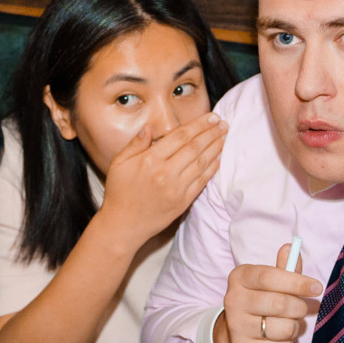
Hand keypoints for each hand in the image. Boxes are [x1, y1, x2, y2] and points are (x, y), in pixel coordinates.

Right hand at [99, 113, 227, 247]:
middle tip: (223, 123)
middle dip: (211, 133)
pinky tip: (219, 158)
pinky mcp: (183, 202)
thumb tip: (149, 127)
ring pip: (201, 163)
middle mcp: (165, 173)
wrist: (123, 225)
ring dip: (216, 148)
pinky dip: (212, 168)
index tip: (211, 117)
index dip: (198, 125)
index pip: (180, 136)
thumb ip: (135, 144)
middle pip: (194, 147)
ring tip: (224, 136)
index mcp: (150, 160)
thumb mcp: (119, 163)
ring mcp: (176, 189)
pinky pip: (202, 182)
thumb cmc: (119, 192)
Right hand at [214, 242, 320, 342]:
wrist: (237, 334)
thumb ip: (284, 268)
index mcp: (240, 277)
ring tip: (289, 324)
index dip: (296, 282)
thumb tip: (290, 248)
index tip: (316, 287)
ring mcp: (236, 326)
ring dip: (294, 327)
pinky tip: (279, 339)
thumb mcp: (270, 282)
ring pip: (283, 328)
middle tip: (303, 308)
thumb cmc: (261, 301)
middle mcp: (233, 300)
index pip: (268, 277)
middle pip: (279, 304)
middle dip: (299, 307)